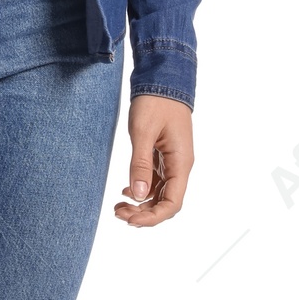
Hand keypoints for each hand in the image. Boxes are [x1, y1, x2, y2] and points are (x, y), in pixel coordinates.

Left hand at [114, 94, 193, 227]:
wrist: (162, 79)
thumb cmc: (155, 102)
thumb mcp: (143, 132)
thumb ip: (140, 164)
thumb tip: (139, 195)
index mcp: (181, 163)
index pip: (172, 203)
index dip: (152, 217)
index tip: (130, 220)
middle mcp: (180, 166)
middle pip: (166, 203)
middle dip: (144, 214)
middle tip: (117, 212)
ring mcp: (172, 162)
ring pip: (160, 194)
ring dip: (141, 204)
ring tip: (118, 206)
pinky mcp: (163, 156)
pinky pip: (156, 181)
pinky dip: (142, 190)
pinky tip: (126, 191)